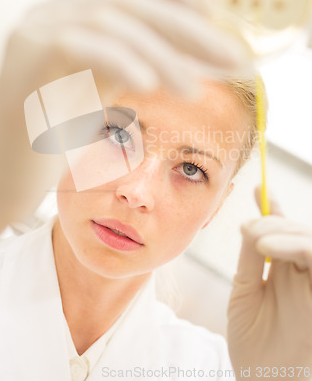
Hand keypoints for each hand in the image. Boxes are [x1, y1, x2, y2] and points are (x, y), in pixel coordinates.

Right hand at [0, 0, 248, 249]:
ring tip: (195, 92)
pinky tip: (150, 84)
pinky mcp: (28, 56)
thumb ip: (142, 62)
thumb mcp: (108, 87)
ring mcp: (37, 28)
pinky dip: (121, 60)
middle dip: (189, 28)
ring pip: (113, 20)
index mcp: (73, 12)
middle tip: (233, 59)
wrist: (3, 172)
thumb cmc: (57, 134)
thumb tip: (201, 56)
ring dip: (164, 55)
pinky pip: (81, 43)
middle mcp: (54, 10)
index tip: (216, 19)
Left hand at [228, 188, 311, 379]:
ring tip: (258, 239)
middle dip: (275, 221)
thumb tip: (250, 223)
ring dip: (287, 232)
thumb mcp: (244, 291)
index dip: (273, 207)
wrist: (261, 379)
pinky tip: (271, 246)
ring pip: (310, 241)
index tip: (258, 188)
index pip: (282, 230)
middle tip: (249, 228)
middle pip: (299, 231)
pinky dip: (300, 247)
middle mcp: (301, 272)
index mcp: (283, 269)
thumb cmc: (253, 340)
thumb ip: (251, 257)